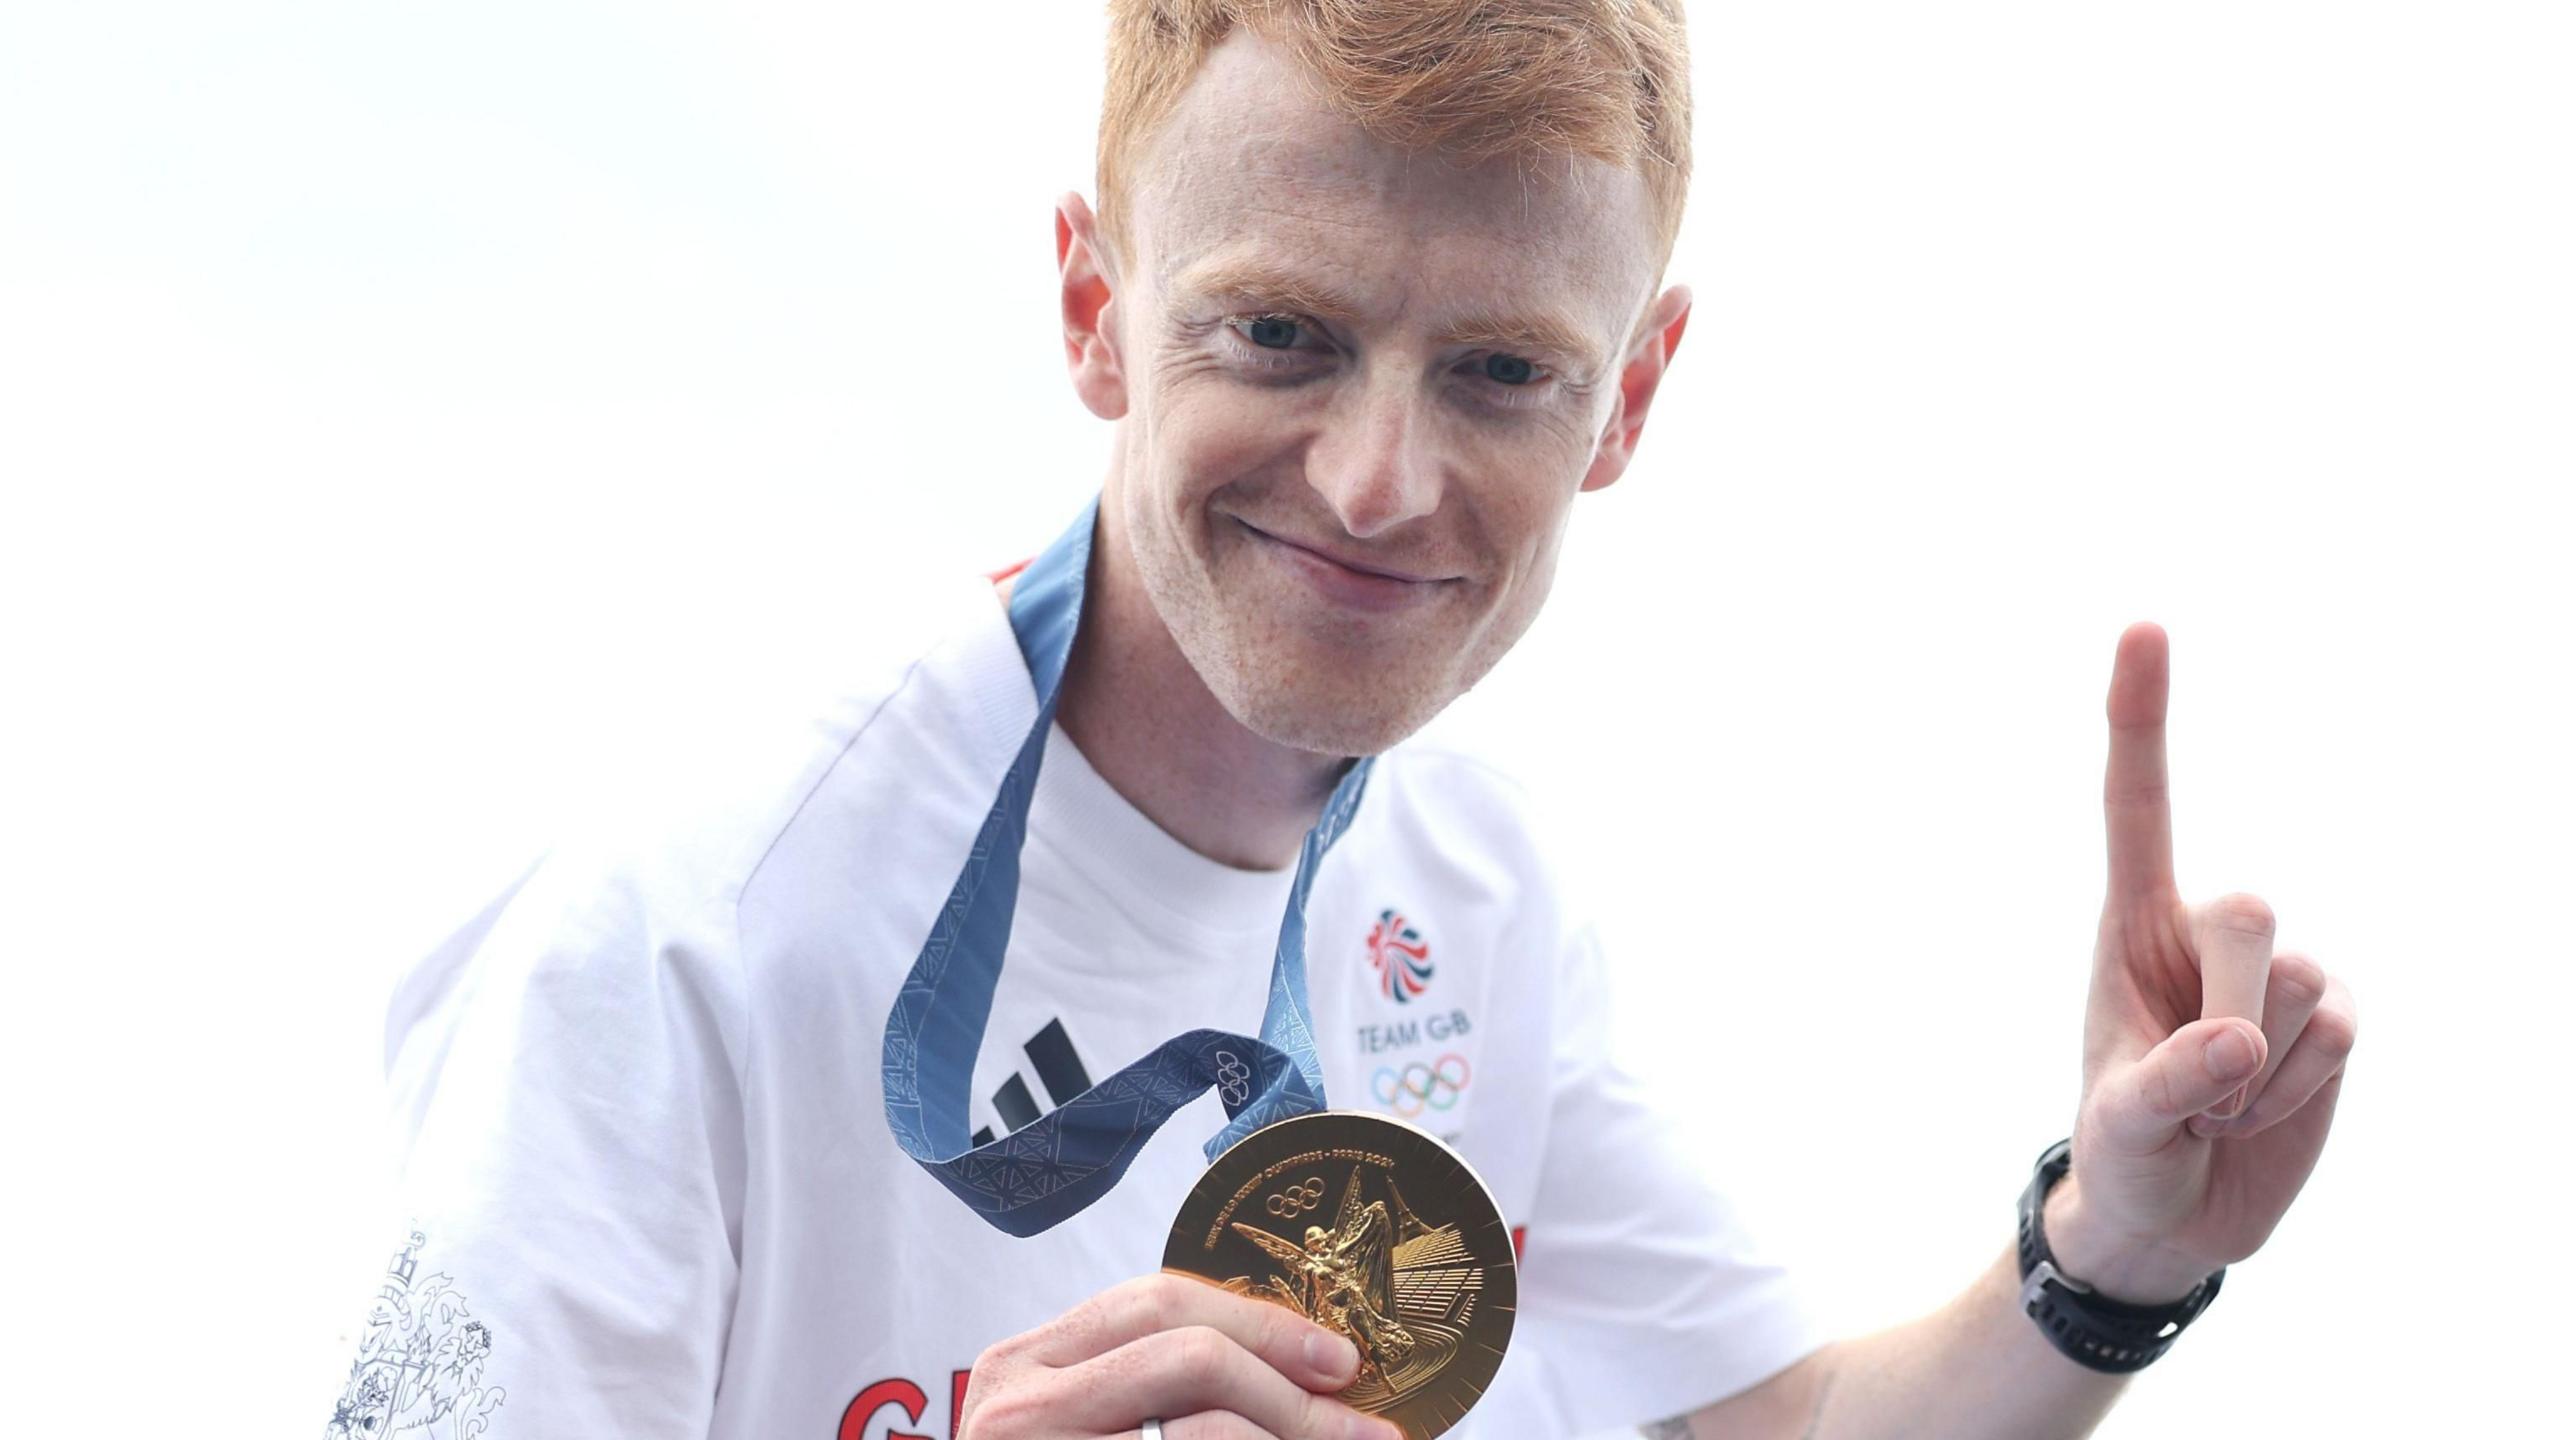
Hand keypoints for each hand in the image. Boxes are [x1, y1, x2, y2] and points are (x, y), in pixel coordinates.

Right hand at [958, 1272, 1401, 1439]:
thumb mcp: (1080, 1424)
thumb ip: (1149, 1386)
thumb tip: (1295, 1367)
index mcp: (1027, 1363)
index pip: (1159, 1301)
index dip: (1264, 1322)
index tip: (1340, 1358)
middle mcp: (1021, 1404)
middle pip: (1190, 1352)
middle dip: (1293, 1386)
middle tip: (1364, 1426)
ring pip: (1205, 1429)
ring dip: (1291, 1437)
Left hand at [2050, 623, 2360, 1304]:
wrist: (2174, 1215)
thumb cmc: (2123, 1154)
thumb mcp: (2121, 1127)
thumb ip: (2166, 1081)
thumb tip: (2239, 1038)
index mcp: (2130, 923)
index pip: (2137, 805)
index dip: (2141, 717)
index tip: (2142, 624)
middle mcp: (2206, 930)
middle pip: (2247, 913)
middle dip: (2225, 1009)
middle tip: (2187, 1084)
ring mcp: (2277, 971)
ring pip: (2301, 984)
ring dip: (2258, 1071)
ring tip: (2215, 1105)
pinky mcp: (2331, 1018)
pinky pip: (2342, 1034)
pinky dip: (2302, 1088)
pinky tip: (2263, 1109)